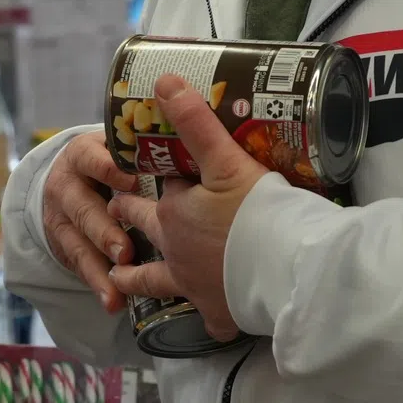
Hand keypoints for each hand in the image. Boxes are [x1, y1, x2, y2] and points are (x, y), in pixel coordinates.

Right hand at [40, 131, 140, 313]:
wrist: (66, 180)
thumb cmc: (112, 162)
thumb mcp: (119, 147)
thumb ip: (146, 146)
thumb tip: (196, 127)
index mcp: (83, 154)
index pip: (91, 158)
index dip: (110, 168)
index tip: (132, 180)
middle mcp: (66, 184)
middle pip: (82, 207)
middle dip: (104, 229)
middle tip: (126, 249)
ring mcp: (60, 216)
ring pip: (77, 241)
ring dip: (99, 262)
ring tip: (118, 279)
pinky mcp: (63, 243)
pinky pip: (79, 265)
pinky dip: (97, 284)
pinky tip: (112, 302)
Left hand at [107, 75, 271, 341]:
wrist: (288, 267)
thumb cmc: (258, 210)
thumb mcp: (226, 159)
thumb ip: (195, 122)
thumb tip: (164, 79)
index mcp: (174, 214)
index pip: (158, 193)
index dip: (148, 184)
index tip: (135, 181)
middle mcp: (176, 251)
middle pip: (148, 234)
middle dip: (128, 223)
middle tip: (114, 214)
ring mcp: (196, 285)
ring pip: (158, 282)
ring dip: (138, 279)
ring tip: (119, 278)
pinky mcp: (221, 312)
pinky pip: (211, 319)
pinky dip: (210, 319)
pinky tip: (212, 322)